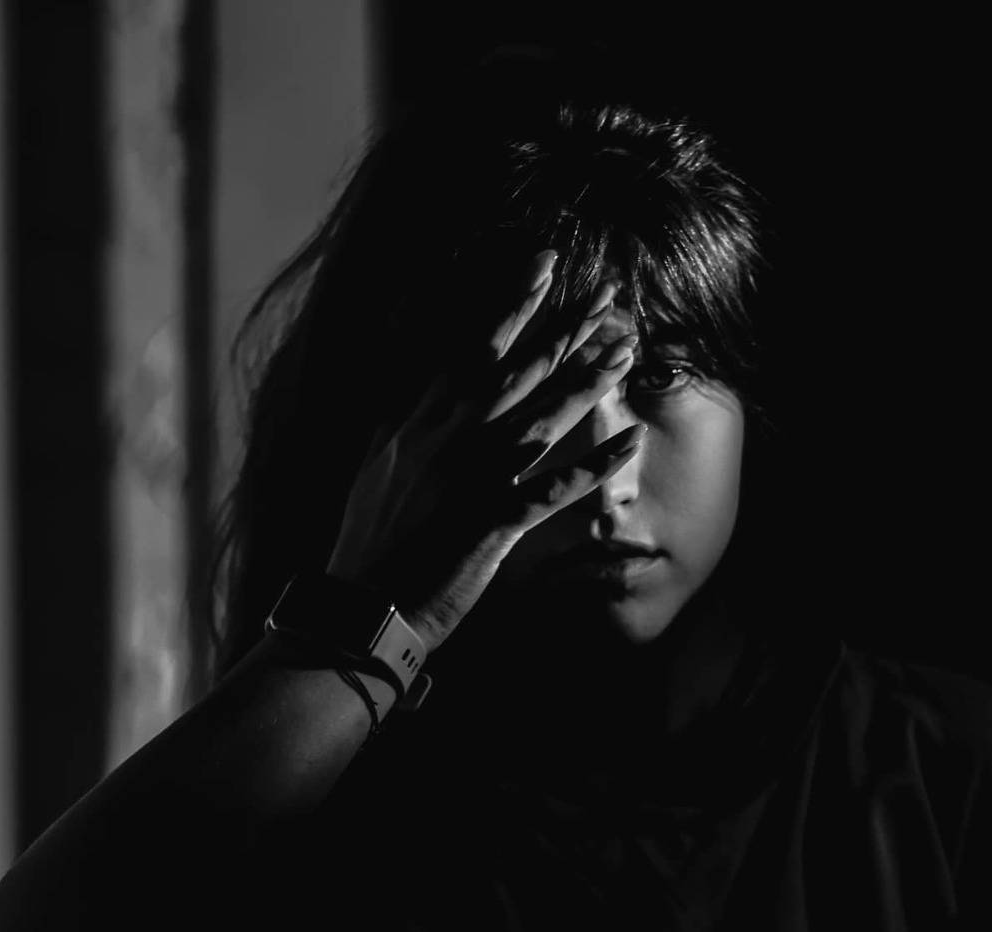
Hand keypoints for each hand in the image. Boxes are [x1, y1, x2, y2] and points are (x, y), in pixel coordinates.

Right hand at [325, 250, 643, 651]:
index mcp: (420, 426)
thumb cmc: (368, 547)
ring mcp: (472, 480)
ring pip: (541, 419)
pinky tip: (630, 442)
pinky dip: (596, 467)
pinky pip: (556, 490)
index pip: (473, 351)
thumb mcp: (374, 472)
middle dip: (565, 330)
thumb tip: (410, 397)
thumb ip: (400, 430)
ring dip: (588, 383)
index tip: (545, 265)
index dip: (513, 306)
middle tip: (606, 293)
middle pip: (518, 373)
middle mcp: (449, 442)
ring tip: (625, 350)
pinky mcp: (493, 523)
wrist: (361, 606)